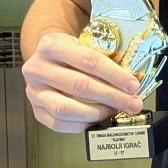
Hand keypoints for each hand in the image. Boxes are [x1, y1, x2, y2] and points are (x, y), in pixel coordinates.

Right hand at [22, 33, 144, 132]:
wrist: (45, 56)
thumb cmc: (71, 50)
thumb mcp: (84, 43)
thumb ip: (105, 57)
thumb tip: (135, 79)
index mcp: (51, 45)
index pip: (88, 61)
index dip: (114, 75)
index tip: (133, 85)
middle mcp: (37, 68)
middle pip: (79, 86)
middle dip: (111, 96)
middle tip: (133, 103)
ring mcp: (33, 91)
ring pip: (66, 108)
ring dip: (97, 113)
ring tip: (116, 110)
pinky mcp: (35, 110)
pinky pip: (58, 123)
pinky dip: (82, 124)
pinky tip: (98, 120)